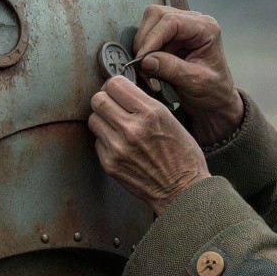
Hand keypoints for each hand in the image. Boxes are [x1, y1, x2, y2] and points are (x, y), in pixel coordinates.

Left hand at [89, 75, 209, 213]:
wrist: (182, 190)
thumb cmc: (183, 155)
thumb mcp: (171, 119)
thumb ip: (145, 103)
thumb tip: (124, 91)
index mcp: (150, 113)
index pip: (115, 84)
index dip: (115, 85)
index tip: (117, 90)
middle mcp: (132, 129)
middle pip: (98, 100)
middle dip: (105, 99)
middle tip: (112, 105)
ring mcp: (118, 148)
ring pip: (94, 119)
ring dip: (103, 119)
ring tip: (115, 125)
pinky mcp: (110, 164)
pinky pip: (97, 141)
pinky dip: (105, 140)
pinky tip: (119, 144)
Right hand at [133, 5, 244, 147]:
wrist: (215, 101)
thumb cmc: (213, 91)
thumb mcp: (195, 82)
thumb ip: (172, 69)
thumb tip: (146, 60)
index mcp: (206, 28)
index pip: (172, 21)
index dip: (153, 38)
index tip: (141, 60)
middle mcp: (192, 21)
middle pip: (157, 15)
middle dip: (145, 40)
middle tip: (141, 65)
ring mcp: (180, 26)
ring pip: (149, 22)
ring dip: (143, 45)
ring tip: (146, 68)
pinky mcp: (170, 36)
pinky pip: (148, 34)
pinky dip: (144, 50)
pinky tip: (149, 66)